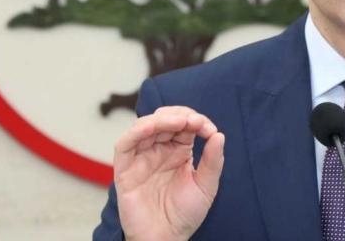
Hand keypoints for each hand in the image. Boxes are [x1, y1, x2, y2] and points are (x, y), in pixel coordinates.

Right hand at [113, 106, 224, 240]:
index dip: (197, 120)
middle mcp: (158, 150)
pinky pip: (125, 144)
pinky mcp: (125, 169)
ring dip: (162, 119)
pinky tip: (152, 126)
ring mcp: (141, 158)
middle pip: (165, 120)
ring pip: (144, 126)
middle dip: (181, 116)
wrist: (166, 239)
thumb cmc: (184, 214)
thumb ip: (213, 160)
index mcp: (178, 151)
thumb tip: (219, 134)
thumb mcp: (206, 186)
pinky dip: (137, 130)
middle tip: (196, 122)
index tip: (209, 129)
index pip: (184, 125)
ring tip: (180, 121)